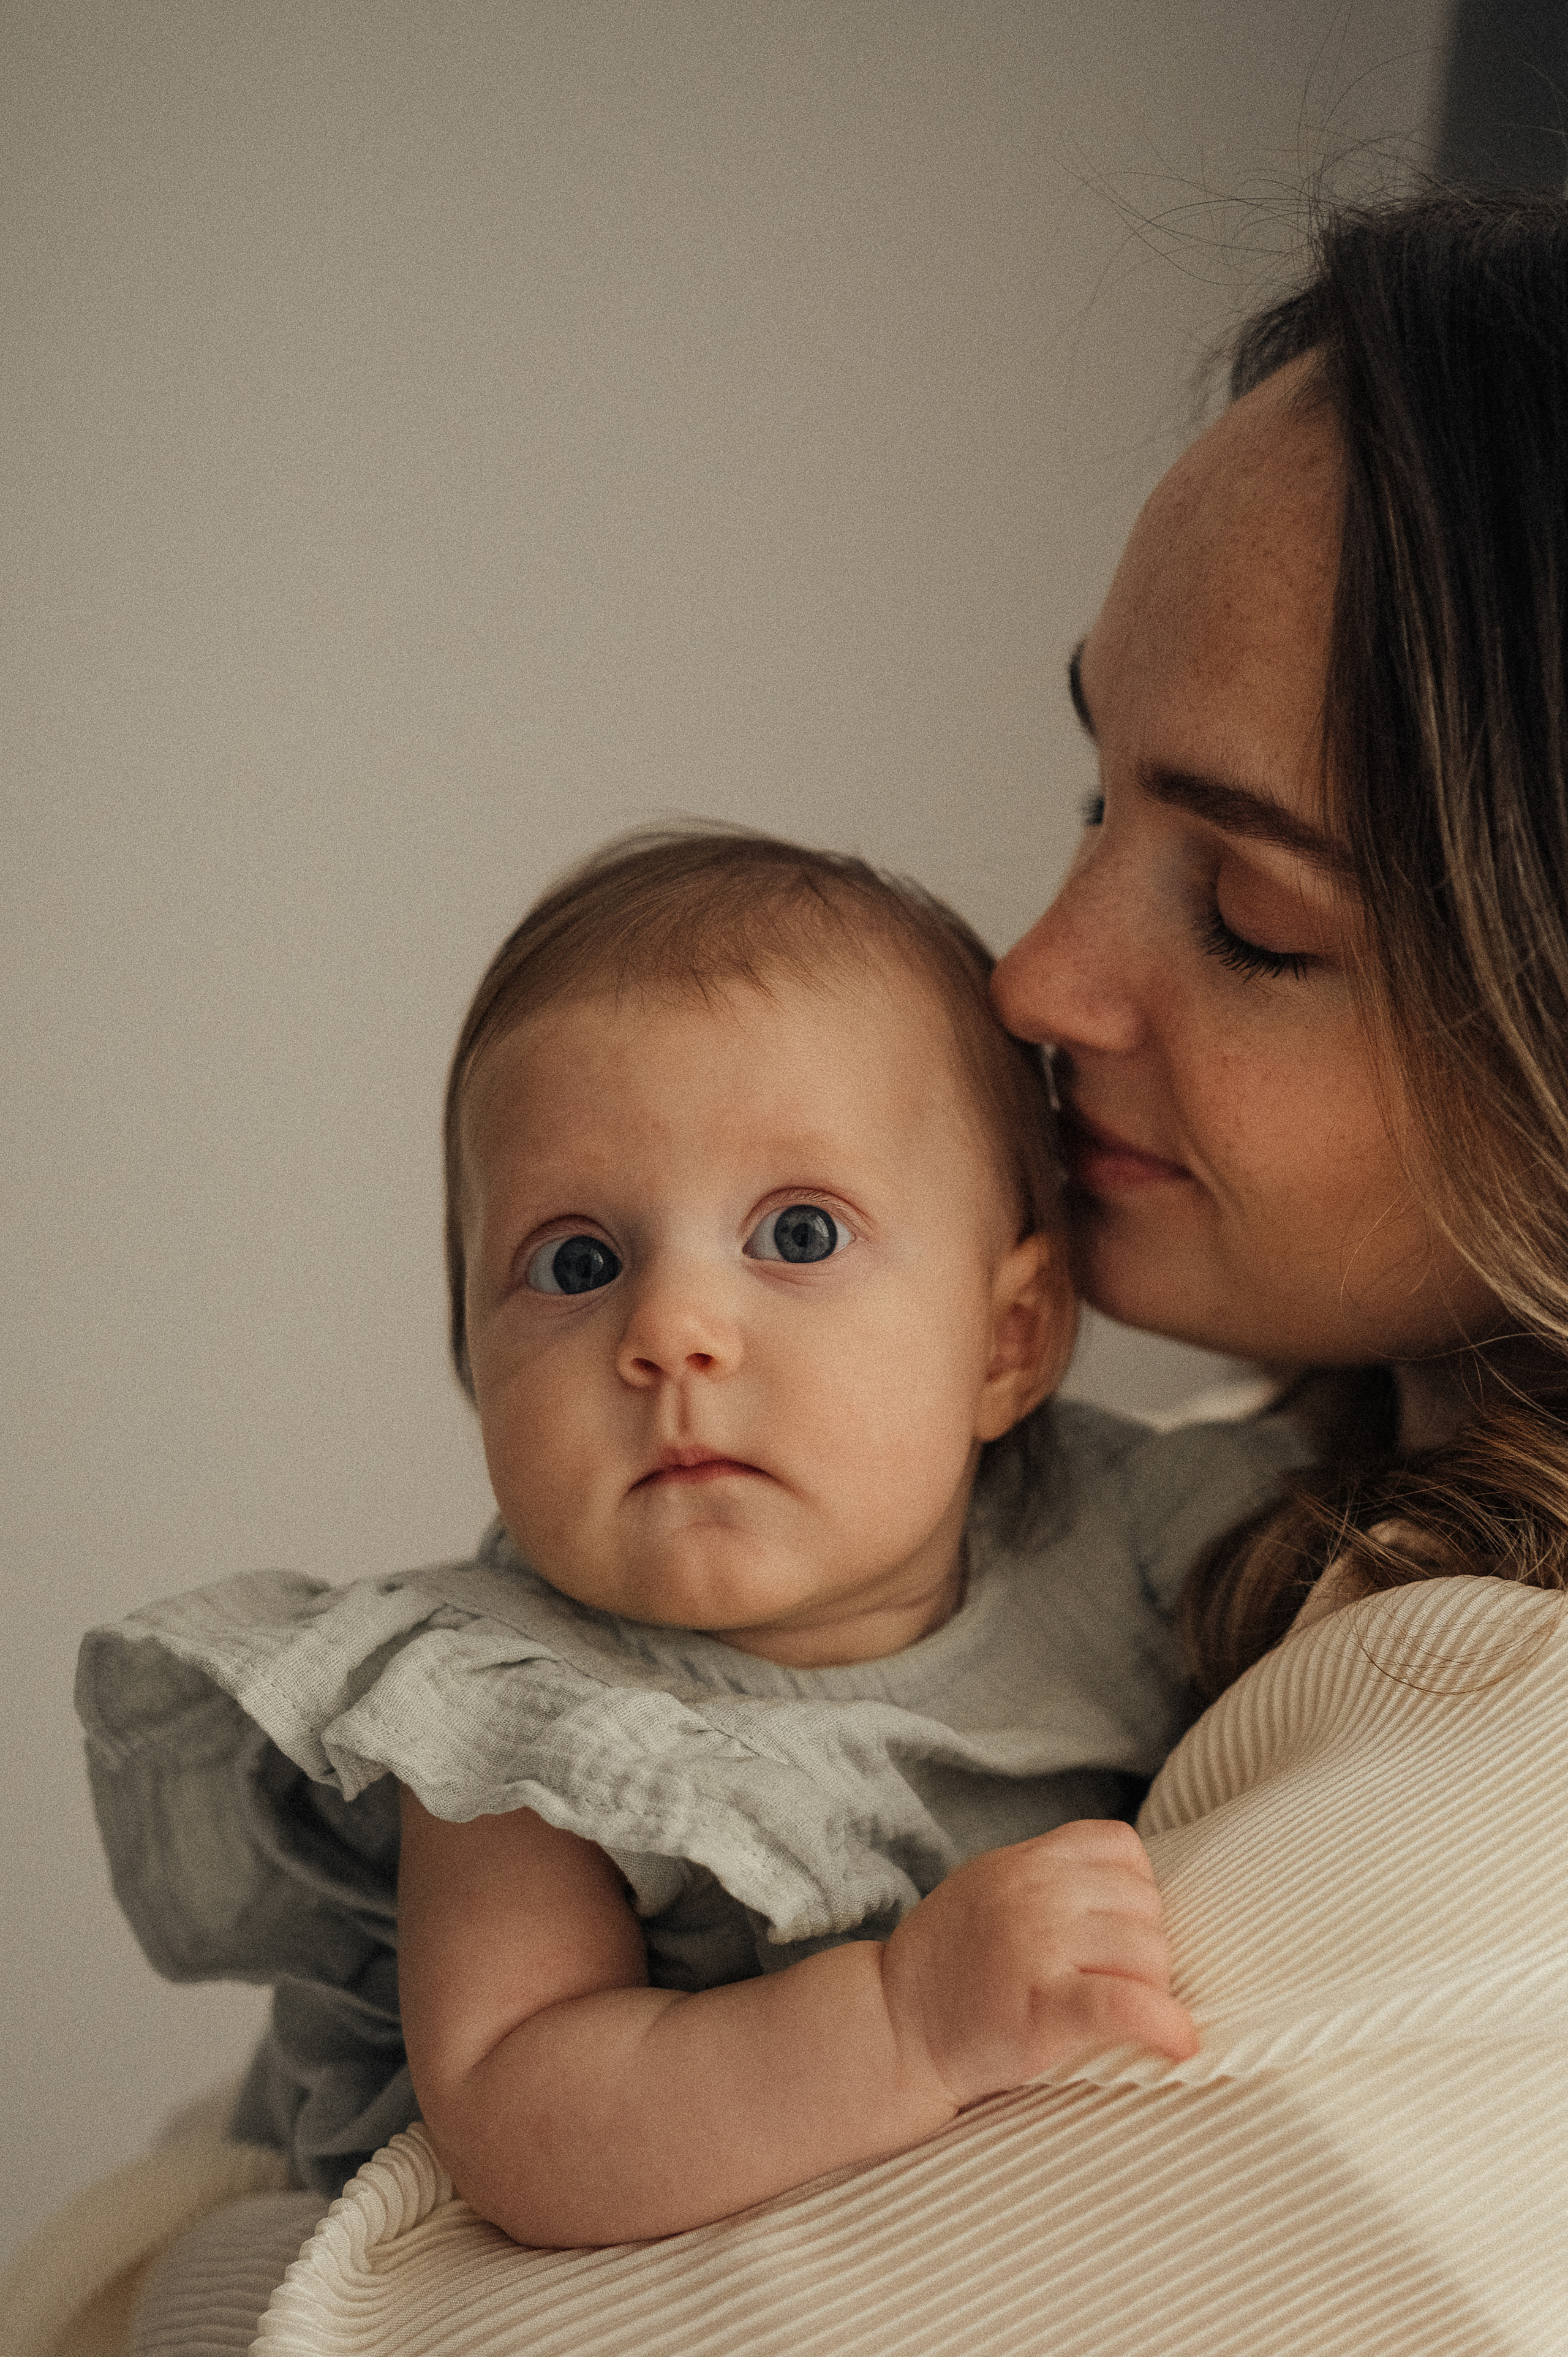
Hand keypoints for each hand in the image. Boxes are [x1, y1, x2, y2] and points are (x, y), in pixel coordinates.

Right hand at [880, 1820, 1197, 2108]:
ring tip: (1127, 2017)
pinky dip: (1165, 2024)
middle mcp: (1033, 1892)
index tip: (1122, 1929)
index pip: (1120, 1847)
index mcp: (1024, 1860)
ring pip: (1148, 1954)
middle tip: (1119, 1985)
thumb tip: (1129, 1893)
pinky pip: (1127, 2005)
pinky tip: (1180, 2043)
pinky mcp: (1043, 2009)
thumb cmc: (948, 1967)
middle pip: (1144, 1906)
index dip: (1137, 1889)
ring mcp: (1037, 1946)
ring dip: (1154, 1990)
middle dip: (1147, 1949)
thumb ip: (1047, 1880)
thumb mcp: (988, 1890)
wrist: (893, 2028)